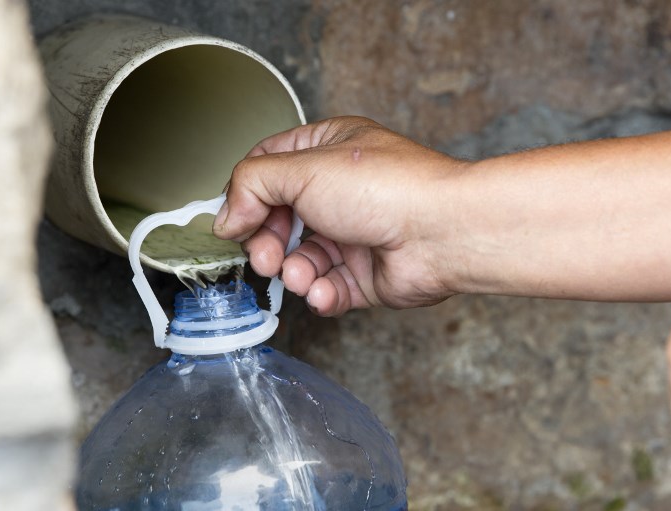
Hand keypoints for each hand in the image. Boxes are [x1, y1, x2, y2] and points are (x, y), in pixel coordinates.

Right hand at [213, 116, 464, 315]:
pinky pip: (329, 288)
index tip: (233, 221)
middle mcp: (341, 191)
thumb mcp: (303, 169)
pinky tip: (324, 293)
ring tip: (299, 276)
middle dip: (267, 242)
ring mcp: (355, 234)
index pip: (268, 168)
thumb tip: (226, 215)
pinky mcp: (367, 274)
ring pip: (302, 259)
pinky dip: (321, 295)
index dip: (245, 195)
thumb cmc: (388, 188)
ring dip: (294, 272)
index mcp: (328, 151)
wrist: (444, 232)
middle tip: (264, 256)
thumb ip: (253, 185)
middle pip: (279, 219)